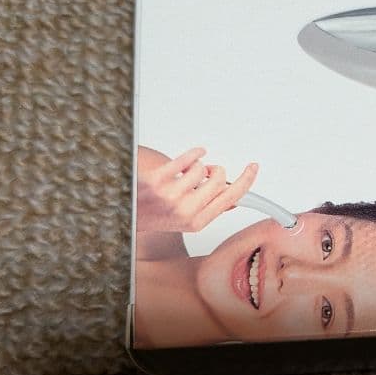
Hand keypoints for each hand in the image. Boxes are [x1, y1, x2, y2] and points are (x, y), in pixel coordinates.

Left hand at [136, 146, 257, 232]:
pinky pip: (186, 159)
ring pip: (202, 168)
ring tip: (187, 172)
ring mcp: (170, 195)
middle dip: (217, 170)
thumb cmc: (152, 216)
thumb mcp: (184, 221)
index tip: (252, 168)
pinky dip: (195, 152)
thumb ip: (209, 210)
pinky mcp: (157, 180)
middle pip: (220, 179)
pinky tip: (195, 154)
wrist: (123, 215)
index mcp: (196, 221)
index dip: (246, 180)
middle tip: (210, 171)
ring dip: (198, 166)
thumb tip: (232, 201)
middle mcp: (184, 210)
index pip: (231, 197)